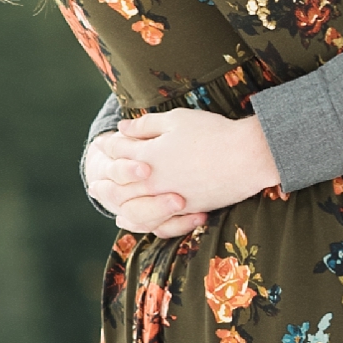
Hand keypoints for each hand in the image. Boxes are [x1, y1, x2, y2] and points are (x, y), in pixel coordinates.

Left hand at [91, 109, 281, 228]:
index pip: (119, 150)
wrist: (247, 157)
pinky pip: (154, 222)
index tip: (105, 143)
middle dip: (105, 180)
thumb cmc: (212, 132)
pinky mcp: (185, 211)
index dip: (110, 145)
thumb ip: (146, 126)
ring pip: (132, 207)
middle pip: (118, 184)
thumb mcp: (176, 120)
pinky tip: (133, 217)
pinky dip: (139, 220)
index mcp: (148, 155)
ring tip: (109, 200)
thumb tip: (123, 128)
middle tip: (95, 181)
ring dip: (116, 203)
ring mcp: (169, 199)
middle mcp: (153, 181)